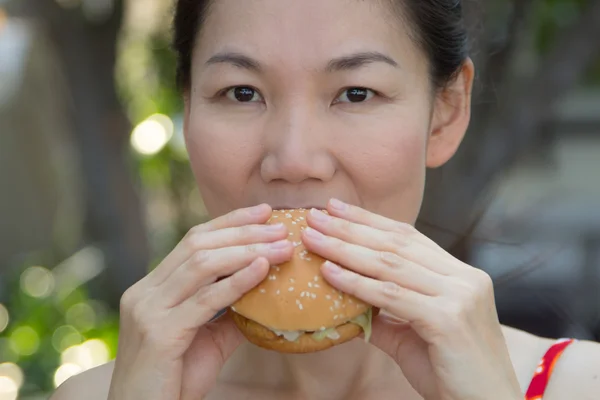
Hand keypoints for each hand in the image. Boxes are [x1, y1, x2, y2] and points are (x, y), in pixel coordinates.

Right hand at [108, 204, 293, 399]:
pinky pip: (205, 299)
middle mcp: (145, 292)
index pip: (192, 241)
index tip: (263, 211)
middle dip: (243, 231)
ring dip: (247, 250)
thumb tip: (263, 289)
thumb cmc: (175, 380)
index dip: (229, 222)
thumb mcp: (207, 339)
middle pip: (198, 244)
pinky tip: (263, 268)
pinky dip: (237, 280)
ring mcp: (148, 310)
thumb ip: (229, 311)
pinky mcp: (159, 333)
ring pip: (202, 264)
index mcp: (152, 288)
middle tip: (279, 225)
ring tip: (281, 246)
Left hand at [302, 199, 521, 399]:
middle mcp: (463, 278)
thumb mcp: (414, 335)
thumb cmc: (450, 373)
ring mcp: (459, 296)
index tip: (335, 208)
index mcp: (459, 275)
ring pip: (390, 264)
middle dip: (350, 227)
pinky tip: (329, 272)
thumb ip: (385, 313)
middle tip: (314, 215)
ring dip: (345, 248)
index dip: (369, 220)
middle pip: (396, 243)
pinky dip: (357, 283)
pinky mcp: (448, 319)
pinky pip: (391, 296)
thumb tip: (347, 299)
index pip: (408, 236)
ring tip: (312, 238)